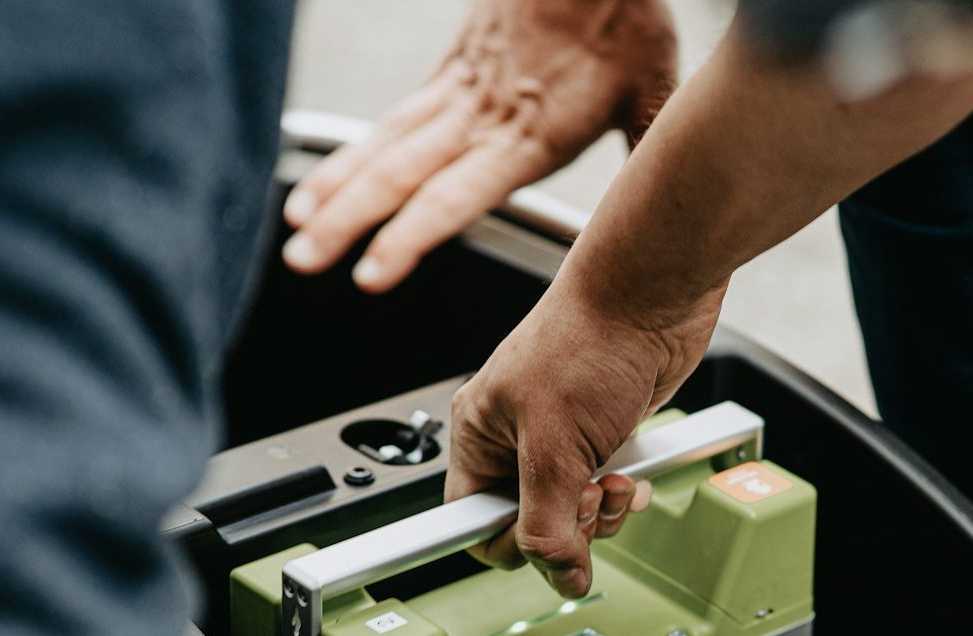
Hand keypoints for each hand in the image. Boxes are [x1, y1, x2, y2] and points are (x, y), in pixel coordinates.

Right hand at [280, 0, 675, 291]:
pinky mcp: (452, 75)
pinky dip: (349, 154)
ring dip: (336, 191)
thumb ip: (651, 155)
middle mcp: (484, 116)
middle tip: (303, 261)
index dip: (411, 235)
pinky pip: (391, 121)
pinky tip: (320, 183)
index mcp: (531, 133)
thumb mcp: (654, 95)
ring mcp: (460, 93)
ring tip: (295, 231)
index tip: (372, 273)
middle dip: (349, 223)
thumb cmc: (624, 19)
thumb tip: (677, 216)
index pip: (456, 194)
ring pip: (384, 146)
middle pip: (402, 174)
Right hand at [445, 275, 722, 597]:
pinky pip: (605, 489)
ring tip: (614, 483)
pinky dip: (623, 493)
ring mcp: (562, 437)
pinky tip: (632, 475)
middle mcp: (515, 437)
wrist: (652, 295)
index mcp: (479, 434)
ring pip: (571, 512)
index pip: (471, 521)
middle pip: (529, 523)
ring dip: (601, 512)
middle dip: (568, 525)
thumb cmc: (591, 341)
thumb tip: (557, 574)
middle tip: (589, 498)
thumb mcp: (556, 447)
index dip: (509, 544)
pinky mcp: (604, 434)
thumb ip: (548, 522)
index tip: (542, 548)